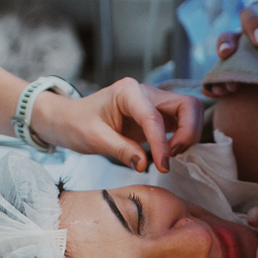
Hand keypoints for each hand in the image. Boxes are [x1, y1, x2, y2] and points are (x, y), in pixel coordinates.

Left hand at [30, 77, 202, 172]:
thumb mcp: (94, 139)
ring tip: (168, 155)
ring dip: (188, 135)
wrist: (68, 119)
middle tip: (171, 157)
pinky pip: (181, 122)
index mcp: (128, 91)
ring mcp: (153, 102)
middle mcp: (145, 92)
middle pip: (187, 105)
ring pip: (189, 112)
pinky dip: (182, 137)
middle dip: (187, 132)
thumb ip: (121, 150)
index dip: (162, 144)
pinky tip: (167, 152)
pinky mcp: (157, 115)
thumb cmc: (77, 124)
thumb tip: (144, 164)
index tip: (162, 166)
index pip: (155, 117)